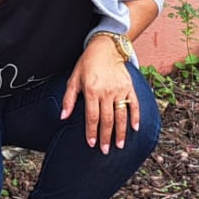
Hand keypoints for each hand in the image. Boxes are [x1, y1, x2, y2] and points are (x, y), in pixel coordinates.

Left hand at [61, 38, 139, 153]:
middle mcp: (107, 92)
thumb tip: (63, 117)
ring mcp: (120, 90)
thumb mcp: (74, 79)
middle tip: (105, 150)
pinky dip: (136, 117)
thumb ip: (69, 99)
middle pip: (107, 119)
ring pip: (121, 115)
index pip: (92, 117)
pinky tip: (135, 128)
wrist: (106, 47)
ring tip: (119, 145)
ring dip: (121, 132)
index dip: (92, 132)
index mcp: (92, 91)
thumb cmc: (87, 64)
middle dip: (106, 137)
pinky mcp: (129, 87)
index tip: (92, 144)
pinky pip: (134, 104)